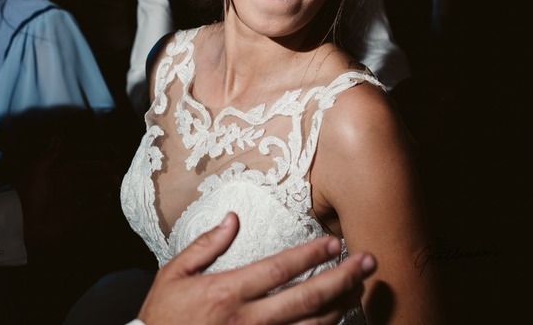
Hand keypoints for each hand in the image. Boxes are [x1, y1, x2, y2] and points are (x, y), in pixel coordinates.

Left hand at [17, 136, 118, 243]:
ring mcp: (68, 206)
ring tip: (109, 196)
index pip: (78, 169)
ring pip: (90, 200)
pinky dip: (97, 213)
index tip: (106, 166)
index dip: (92, 166)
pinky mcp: (70, 222)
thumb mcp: (36, 171)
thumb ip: (49, 155)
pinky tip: (104, 208)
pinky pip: (87, 217)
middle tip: (116, 180)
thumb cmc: (27, 193)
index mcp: (58, 177)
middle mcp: (65, 191)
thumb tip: (57, 137)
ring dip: (101, 197)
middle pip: (88, 184)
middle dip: (102, 182)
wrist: (21, 220)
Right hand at [137, 212, 375, 324]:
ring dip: (340, 307)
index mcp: (227, 292)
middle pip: (307, 299)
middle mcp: (247, 320)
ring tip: (361, 289)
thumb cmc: (163, 315)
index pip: (279, 269)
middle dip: (343, 279)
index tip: (335, 243)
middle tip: (369, 262)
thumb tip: (233, 218)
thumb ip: (206, 245)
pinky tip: (336, 321)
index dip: (311, 256)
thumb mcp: (174, 273)